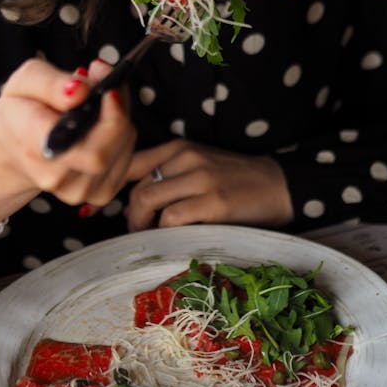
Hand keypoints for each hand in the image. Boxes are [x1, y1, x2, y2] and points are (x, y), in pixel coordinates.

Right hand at [0, 57, 135, 247]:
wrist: (12, 148)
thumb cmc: (20, 113)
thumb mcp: (25, 82)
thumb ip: (52, 81)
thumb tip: (82, 90)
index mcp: (36, 147)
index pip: (84, 144)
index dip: (107, 111)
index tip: (102, 77)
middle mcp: (56, 177)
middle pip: (109, 151)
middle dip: (118, 111)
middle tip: (107, 81)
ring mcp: (76, 192)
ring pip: (123, 156)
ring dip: (121, 123)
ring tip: (101, 101)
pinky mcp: (95, 194)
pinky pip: (126, 166)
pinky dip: (125, 141)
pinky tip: (106, 124)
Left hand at [125, 139, 293, 231]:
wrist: (278, 185)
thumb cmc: (233, 180)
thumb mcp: (197, 166)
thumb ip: (165, 177)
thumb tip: (129, 206)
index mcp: (179, 147)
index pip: (130, 163)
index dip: (113, 188)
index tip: (108, 208)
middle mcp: (187, 157)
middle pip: (137, 188)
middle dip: (130, 216)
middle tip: (137, 231)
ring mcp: (200, 179)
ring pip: (148, 201)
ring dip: (142, 226)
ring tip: (150, 237)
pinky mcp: (213, 202)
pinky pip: (171, 219)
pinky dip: (164, 232)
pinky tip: (171, 239)